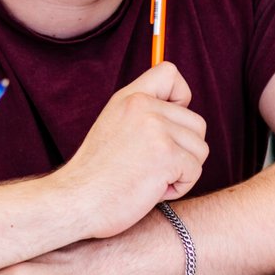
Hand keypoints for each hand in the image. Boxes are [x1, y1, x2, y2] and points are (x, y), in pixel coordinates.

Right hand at [55, 62, 207, 238]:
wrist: (75, 201)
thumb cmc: (95, 175)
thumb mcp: (114, 126)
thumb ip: (141, 114)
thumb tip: (180, 113)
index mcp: (129, 98)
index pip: (170, 73)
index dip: (180, 98)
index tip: (167, 124)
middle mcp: (144, 107)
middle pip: (196, 123)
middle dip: (183, 150)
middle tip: (152, 166)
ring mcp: (156, 130)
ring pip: (199, 149)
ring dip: (182, 170)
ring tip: (150, 178)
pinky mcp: (166, 155)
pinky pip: (194, 170)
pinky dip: (179, 187)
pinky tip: (152, 191)